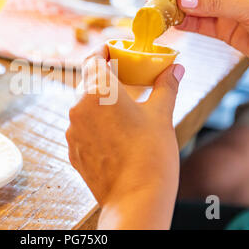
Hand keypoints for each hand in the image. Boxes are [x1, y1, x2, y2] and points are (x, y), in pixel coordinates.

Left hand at [66, 45, 184, 228]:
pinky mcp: (73, 150)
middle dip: (104, 76)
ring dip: (98, 101)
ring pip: (82, 105)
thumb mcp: (161, 114)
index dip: (104, 50)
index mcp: (98, 91)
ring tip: (121, 109)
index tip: (116, 50)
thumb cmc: (151, 154)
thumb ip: (166, 86)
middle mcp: (78, 107)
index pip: (93, 58)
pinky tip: (114, 133)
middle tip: (125, 78)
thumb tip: (176, 68)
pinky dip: (94, 123)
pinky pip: (81, 127)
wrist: (136, 198)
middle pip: (87, 80)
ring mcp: (72, 130)